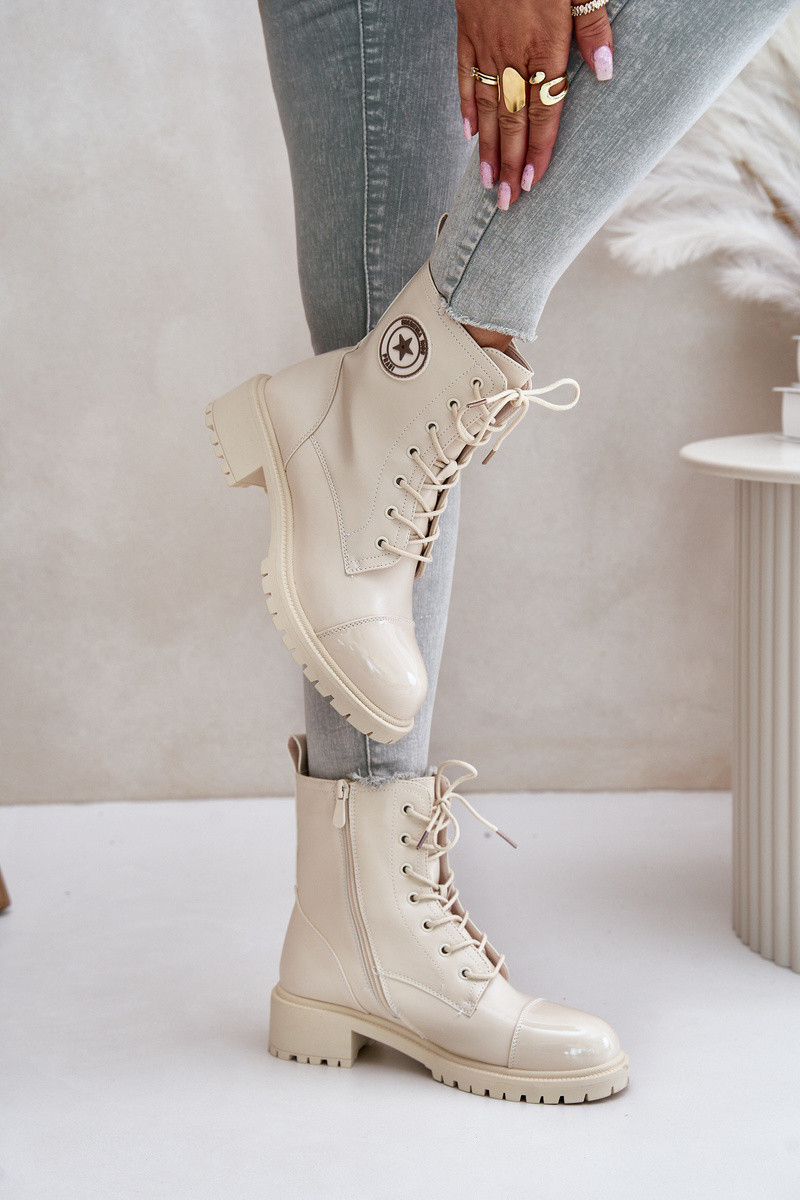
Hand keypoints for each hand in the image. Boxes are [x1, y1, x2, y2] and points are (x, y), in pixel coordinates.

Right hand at [456, 0, 612, 208]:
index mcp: (544, 42)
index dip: (540, 148)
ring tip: (488, 184)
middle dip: (511, 164)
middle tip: (507, 204)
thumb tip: (605, 71)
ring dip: (488, 150)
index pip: (545, 108)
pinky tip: (468, 136)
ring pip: (486, 107)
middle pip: (512, 119)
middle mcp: (512, 52)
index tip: (534, 183)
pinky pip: (464, 78)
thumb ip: (592, 23)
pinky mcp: (466, 33)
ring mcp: (485, 45)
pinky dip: (465, 109)